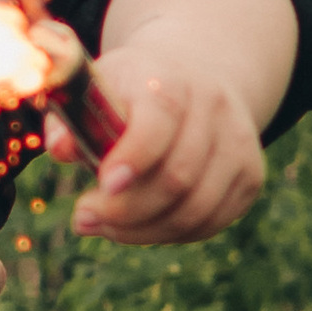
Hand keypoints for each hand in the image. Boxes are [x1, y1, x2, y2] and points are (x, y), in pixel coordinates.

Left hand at [54, 51, 265, 244]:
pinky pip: (211, 222)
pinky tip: (138, 227)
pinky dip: (170, 234)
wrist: (194, 76)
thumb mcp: (95, 88)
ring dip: (144, 230)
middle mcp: (214, 108)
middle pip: (177, 177)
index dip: (133, 158)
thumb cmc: (129, 89)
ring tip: (103, 227)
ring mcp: (240, 143)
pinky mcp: (251, 176)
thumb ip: (71, 119)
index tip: (102, 186)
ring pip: (196, 209)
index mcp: (169, 79)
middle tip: (83, 218)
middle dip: (125, 209)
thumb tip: (61, 150)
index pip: (159, 120)